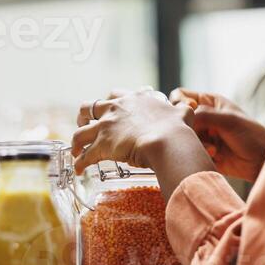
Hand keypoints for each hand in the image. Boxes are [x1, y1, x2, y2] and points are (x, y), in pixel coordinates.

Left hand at [73, 88, 195, 175]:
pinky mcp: (102, 145)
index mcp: (135, 99)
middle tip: (85, 124)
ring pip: (80, 132)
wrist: (167, 141)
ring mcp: (107, 126)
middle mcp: (117, 109)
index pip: (115, 95)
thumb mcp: (182, 112)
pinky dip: (79, 163)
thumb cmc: (176, 128)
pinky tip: (78, 169)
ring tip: (75, 150)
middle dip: (84, 116)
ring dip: (76, 141)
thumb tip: (188, 107)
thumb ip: (182, 109)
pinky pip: (84, 156)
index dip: (110, 103)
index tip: (109, 110)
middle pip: (89, 107)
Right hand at [169, 88, 264, 181]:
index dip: (179, 103)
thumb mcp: (228, 120)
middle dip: (189, 128)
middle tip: (200, 134)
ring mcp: (203, 134)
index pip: (181, 95)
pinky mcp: (203, 151)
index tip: (189, 112)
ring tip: (214, 149)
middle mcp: (203, 116)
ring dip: (197, 143)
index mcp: (209, 101)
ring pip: (183, 136)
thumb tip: (183, 117)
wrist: (262, 162)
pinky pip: (190, 151)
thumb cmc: (251, 135)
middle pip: (180, 118)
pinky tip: (215, 156)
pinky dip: (200, 153)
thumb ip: (203, 115)